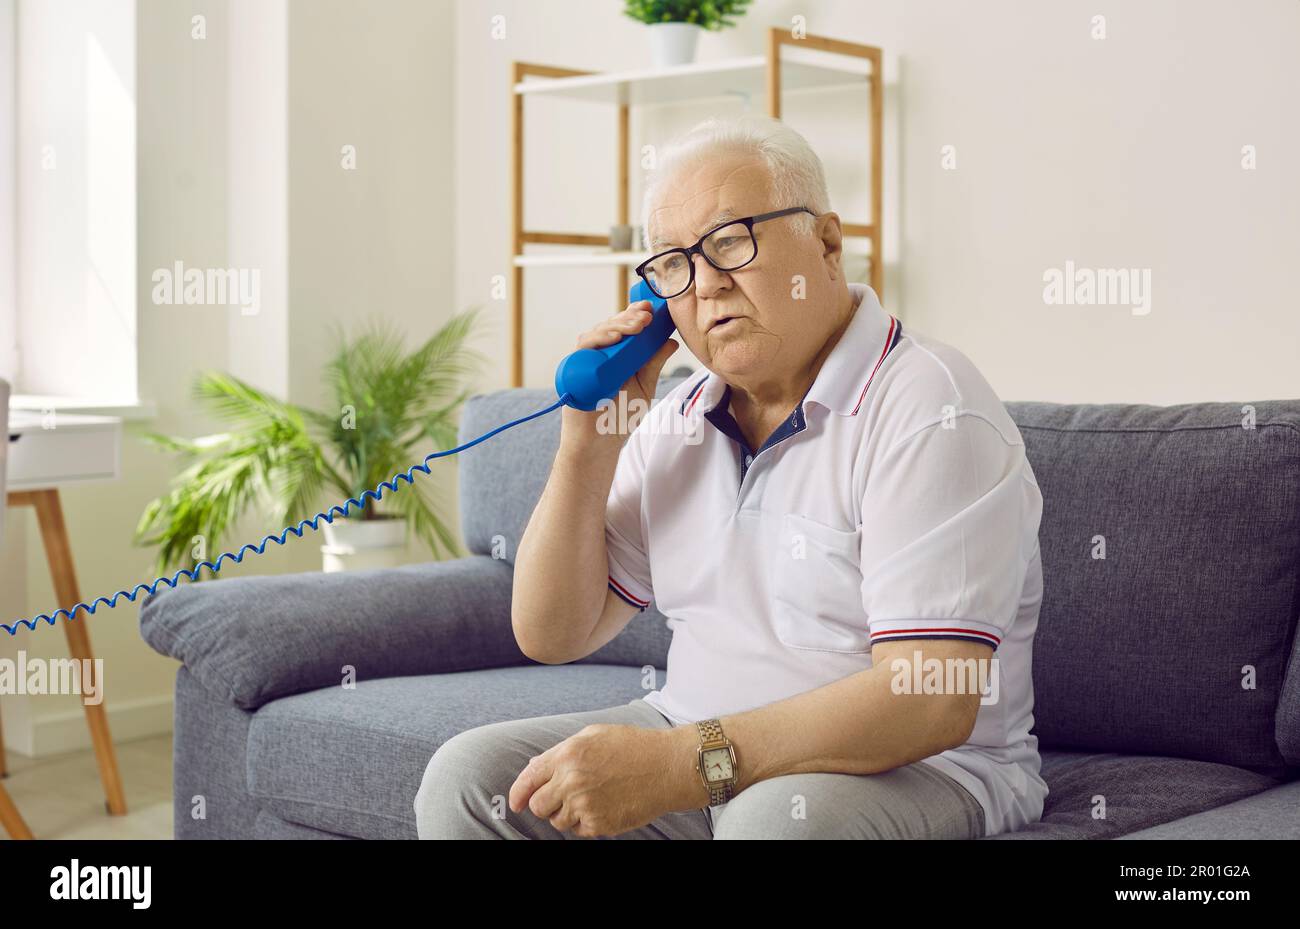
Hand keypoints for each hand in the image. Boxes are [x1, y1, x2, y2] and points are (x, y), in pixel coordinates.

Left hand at [508, 722, 696, 837]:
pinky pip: (579, 831)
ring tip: (591, 798)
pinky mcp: (599, 825)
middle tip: (562, 798)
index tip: (516, 803)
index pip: (529, 779)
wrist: (667, 767)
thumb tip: (534, 770)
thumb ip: (560, 752)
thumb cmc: (632, 747)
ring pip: (558, 821)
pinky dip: (586, 822)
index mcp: (568, 755)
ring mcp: (585, 805)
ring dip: (567, 813)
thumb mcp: (592, 735)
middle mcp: (572, 781)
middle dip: (545, 804)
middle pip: (538, 806)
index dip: (518, 794)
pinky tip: (603, 806)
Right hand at [561, 301, 678, 449]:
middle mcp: (600, 355)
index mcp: (616, 356)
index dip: (634, 314)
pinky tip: (615, 337)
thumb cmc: (619, 417)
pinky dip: (599, 339)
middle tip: (647, 317)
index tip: (651, 308)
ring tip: (637, 325)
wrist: (600, 444)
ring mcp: (586, 361)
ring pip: (597, 333)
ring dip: (618, 325)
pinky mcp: (574, 370)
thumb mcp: (644, 387)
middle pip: (611, 326)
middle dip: (630, 318)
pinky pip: (584, 348)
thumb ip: (654, 364)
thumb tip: (671, 341)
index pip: (624, 328)